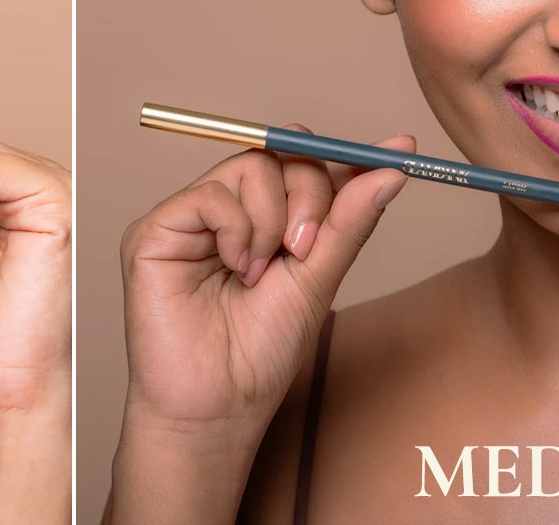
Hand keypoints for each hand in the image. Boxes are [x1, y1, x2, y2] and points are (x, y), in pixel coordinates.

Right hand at [118, 130, 413, 446]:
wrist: (217, 407)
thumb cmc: (261, 354)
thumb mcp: (318, 281)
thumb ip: (348, 223)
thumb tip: (393, 169)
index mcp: (267, 220)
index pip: (306, 166)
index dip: (347, 156)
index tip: (401, 151)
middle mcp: (230, 208)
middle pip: (281, 154)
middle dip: (309, 194)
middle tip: (306, 247)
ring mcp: (192, 215)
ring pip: (250, 165)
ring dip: (270, 220)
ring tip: (259, 273)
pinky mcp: (156, 228)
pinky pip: (211, 193)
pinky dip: (236, 229)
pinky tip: (235, 268)